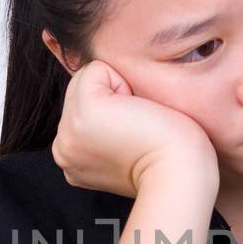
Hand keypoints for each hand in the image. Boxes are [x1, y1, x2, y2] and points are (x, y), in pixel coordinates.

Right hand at [51, 60, 215, 198]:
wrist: (180, 175)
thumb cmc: (169, 160)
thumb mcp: (122, 150)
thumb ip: (104, 129)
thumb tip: (111, 97)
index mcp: (70, 159)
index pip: (80, 108)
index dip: (113, 111)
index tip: (134, 140)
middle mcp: (62, 148)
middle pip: (79, 88)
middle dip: (112, 98)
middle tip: (137, 131)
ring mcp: (68, 131)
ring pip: (87, 77)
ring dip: (117, 91)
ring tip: (136, 125)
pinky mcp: (84, 111)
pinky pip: (97, 68)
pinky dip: (123, 82)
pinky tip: (136, 114)